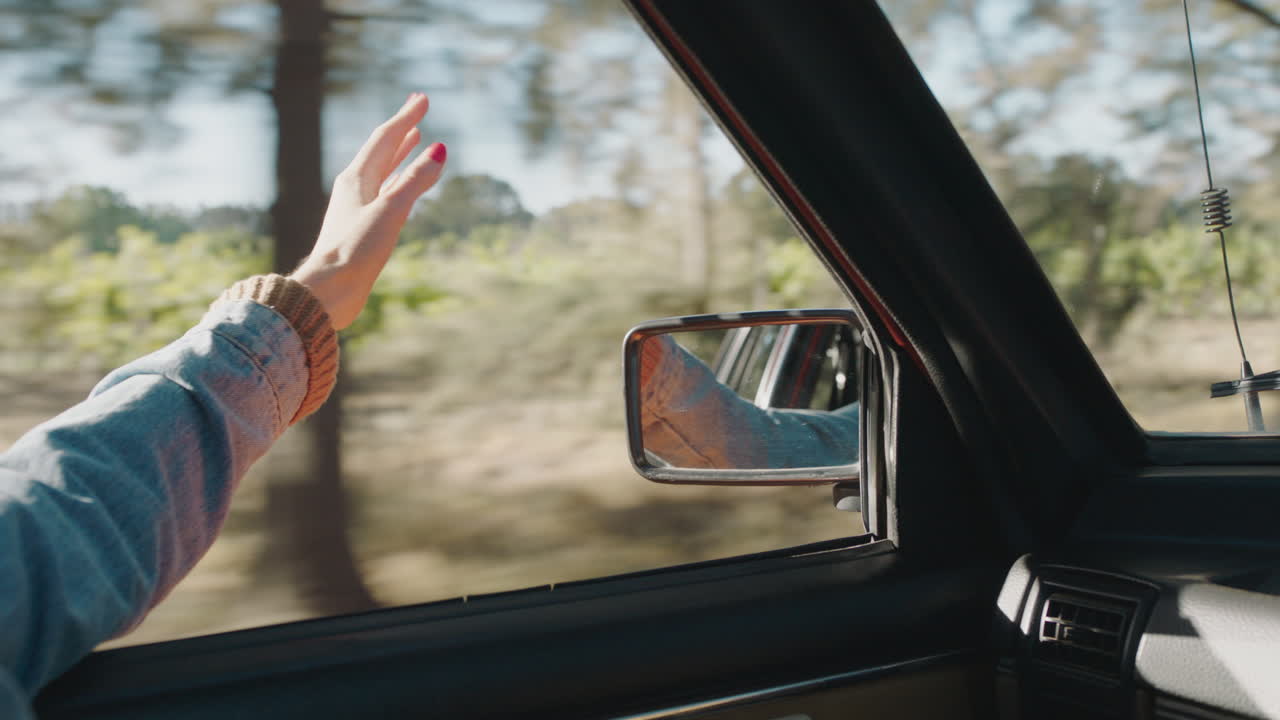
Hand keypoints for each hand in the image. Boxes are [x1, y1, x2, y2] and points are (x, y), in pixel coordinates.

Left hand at [291, 92, 445, 329]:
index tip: (423, 99)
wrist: (328, 290)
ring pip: (383, 171)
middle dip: (402, 128)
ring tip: (415, 139)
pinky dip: (399, 180)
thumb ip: (415, 181)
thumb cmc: (355, 251)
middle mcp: (355, 188)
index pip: (385, 138)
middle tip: (418, 108)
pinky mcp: (363, 227)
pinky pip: (386, 193)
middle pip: (382, 150)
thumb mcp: (390, 212)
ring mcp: (358, 207)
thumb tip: (439, 151)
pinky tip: (404, 182)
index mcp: (356, 178)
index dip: (406, 118)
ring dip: (400, 153)